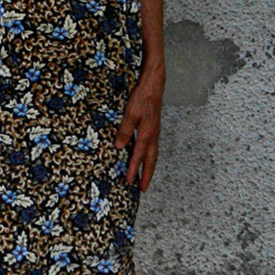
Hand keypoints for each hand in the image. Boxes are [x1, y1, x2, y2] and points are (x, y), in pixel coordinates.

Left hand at [116, 63, 162, 189]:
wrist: (154, 85)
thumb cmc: (142, 98)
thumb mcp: (130, 113)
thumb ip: (125, 131)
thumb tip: (119, 147)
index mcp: (147, 134)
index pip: (139, 156)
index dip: (134, 169)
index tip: (130, 181)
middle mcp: (153, 135)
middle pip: (151, 160)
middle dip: (147, 175)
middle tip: (143, 188)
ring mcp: (155, 132)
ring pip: (153, 154)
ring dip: (149, 167)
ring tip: (145, 177)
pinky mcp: (154, 127)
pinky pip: (153, 146)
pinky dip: (149, 156)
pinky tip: (145, 156)